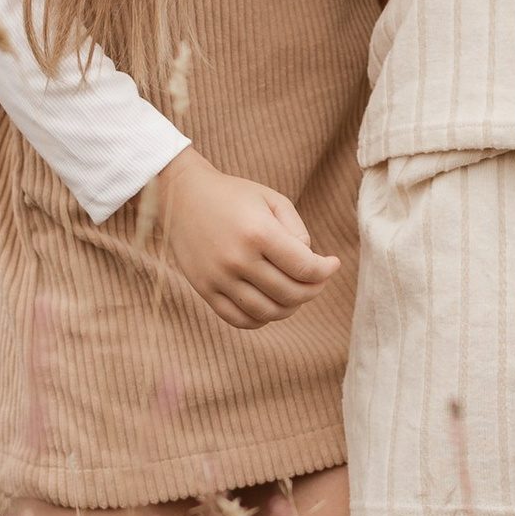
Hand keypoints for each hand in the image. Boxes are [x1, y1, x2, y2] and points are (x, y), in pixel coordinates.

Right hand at [150, 148, 339, 328]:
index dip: (326, 271)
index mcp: (258, 233)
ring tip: (295, 293)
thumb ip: (297, 230)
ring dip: (290, 308)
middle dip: (312, 290)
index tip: (332, 264)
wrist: (182, 196)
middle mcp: (238, 259)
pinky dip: (261, 319)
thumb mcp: (272, 199)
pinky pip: (239, 319)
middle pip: (290, 294)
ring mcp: (219, 278)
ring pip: (267, 312)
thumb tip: (309, 264)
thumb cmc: (234, 196)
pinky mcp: (204, 289)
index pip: (305, 268)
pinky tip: (270, 305)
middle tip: (316, 280)